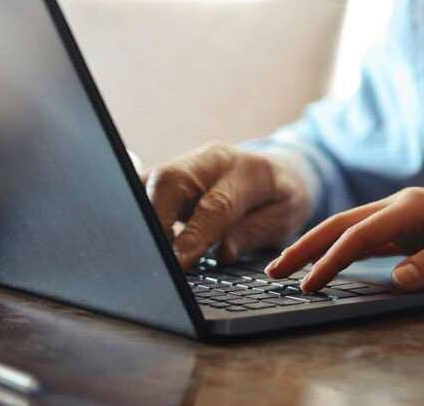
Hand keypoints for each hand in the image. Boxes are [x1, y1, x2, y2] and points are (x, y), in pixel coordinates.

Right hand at [143, 143, 314, 268]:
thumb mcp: (285, 218)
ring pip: (151, 182)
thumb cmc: (282, 197)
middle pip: (171, 181)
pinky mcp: (170, 174)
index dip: (194, 235)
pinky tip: (140, 238)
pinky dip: (138, 212)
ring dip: (142, 217)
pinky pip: (144, 188)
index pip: (216, 204)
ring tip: (144, 252)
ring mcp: (188, 163)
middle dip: (155, 220)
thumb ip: (254, 233)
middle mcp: (213, 160)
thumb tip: (223, 252)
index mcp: (249, 170)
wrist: (280, 170)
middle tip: (153, 258)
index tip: (177, 263)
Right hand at [267, 186, 423, 292]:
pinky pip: (368, 238)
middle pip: (343, 224)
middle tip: (273, 271)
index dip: (331, 260)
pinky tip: (330, 263)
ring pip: (351, 229)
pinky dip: (343, 249)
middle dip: (307, 246)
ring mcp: (404, 215)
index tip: (308, 285)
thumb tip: (397, 280)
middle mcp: (402, 205)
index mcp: (412, 206)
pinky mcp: (410, 226)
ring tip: (290, 268)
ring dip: (320, 247)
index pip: (359, 235)